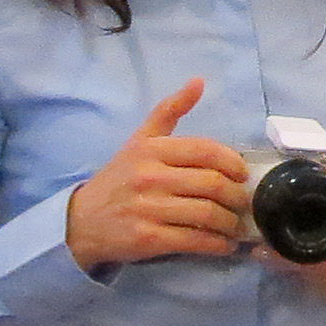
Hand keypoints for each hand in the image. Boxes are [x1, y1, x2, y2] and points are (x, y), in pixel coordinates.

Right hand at [66, 79, 249, 269]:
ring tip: (235, 225)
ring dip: (230, 222)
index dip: (232, 162)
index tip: (242, 174)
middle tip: (244, 203)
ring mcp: (148, 208)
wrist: (81, 221)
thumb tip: (199, 81)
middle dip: (237, 196)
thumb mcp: (140, 140)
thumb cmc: (118, 179)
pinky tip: (223, 244)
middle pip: (212, 183)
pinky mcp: (148, 238)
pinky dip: (217, 244)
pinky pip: (194, 241)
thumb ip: (169, 111)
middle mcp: (150, 176)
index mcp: (152, 149)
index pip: (205, 150)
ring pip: (207, 213)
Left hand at [269, 128, 325, 305]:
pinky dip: (311, 280)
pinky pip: (323, 291)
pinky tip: (305, 267)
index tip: (263, 243)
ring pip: (312, 282)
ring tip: (277, 255)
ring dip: (293, 270)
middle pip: (307, 268)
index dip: (284, 250)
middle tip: (264, 248)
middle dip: (282, 259)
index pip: (313, 250)